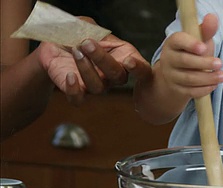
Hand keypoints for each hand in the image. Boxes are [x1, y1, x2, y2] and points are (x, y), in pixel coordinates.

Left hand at [36, 17, 151, 104]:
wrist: (53, 44)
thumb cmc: (76, 34)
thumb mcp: (85, 25)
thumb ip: (93, 28)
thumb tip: (93, 35)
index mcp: (123, 57)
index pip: (141, 69)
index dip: (139, 69)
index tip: (129, 61)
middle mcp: (113, 75)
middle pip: (117, 76)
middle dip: (103, 60)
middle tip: (87, 43)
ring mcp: (97, 85)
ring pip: (98, 86)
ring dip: (86, 69)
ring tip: (75, 50)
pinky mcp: (77, 92)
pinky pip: (78, 99)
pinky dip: (74, 90)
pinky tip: (69, 76)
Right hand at [157, 13, 222, 98]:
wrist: (180, 74)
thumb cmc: (193, 53)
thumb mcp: (200, 40)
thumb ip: (206, 30)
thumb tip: (212, 18)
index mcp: (173, 43)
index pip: (178, 41)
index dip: (190, 44)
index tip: (203, 48)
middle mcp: (169, 59)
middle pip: (185, 61)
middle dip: (203, 63)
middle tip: (219, 63)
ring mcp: (171, 75)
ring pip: (189, 78)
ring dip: (208, 78)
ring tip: (222, 75)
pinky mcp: (177, 89)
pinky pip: (190, 91)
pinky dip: (204, 89)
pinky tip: (215, 84)